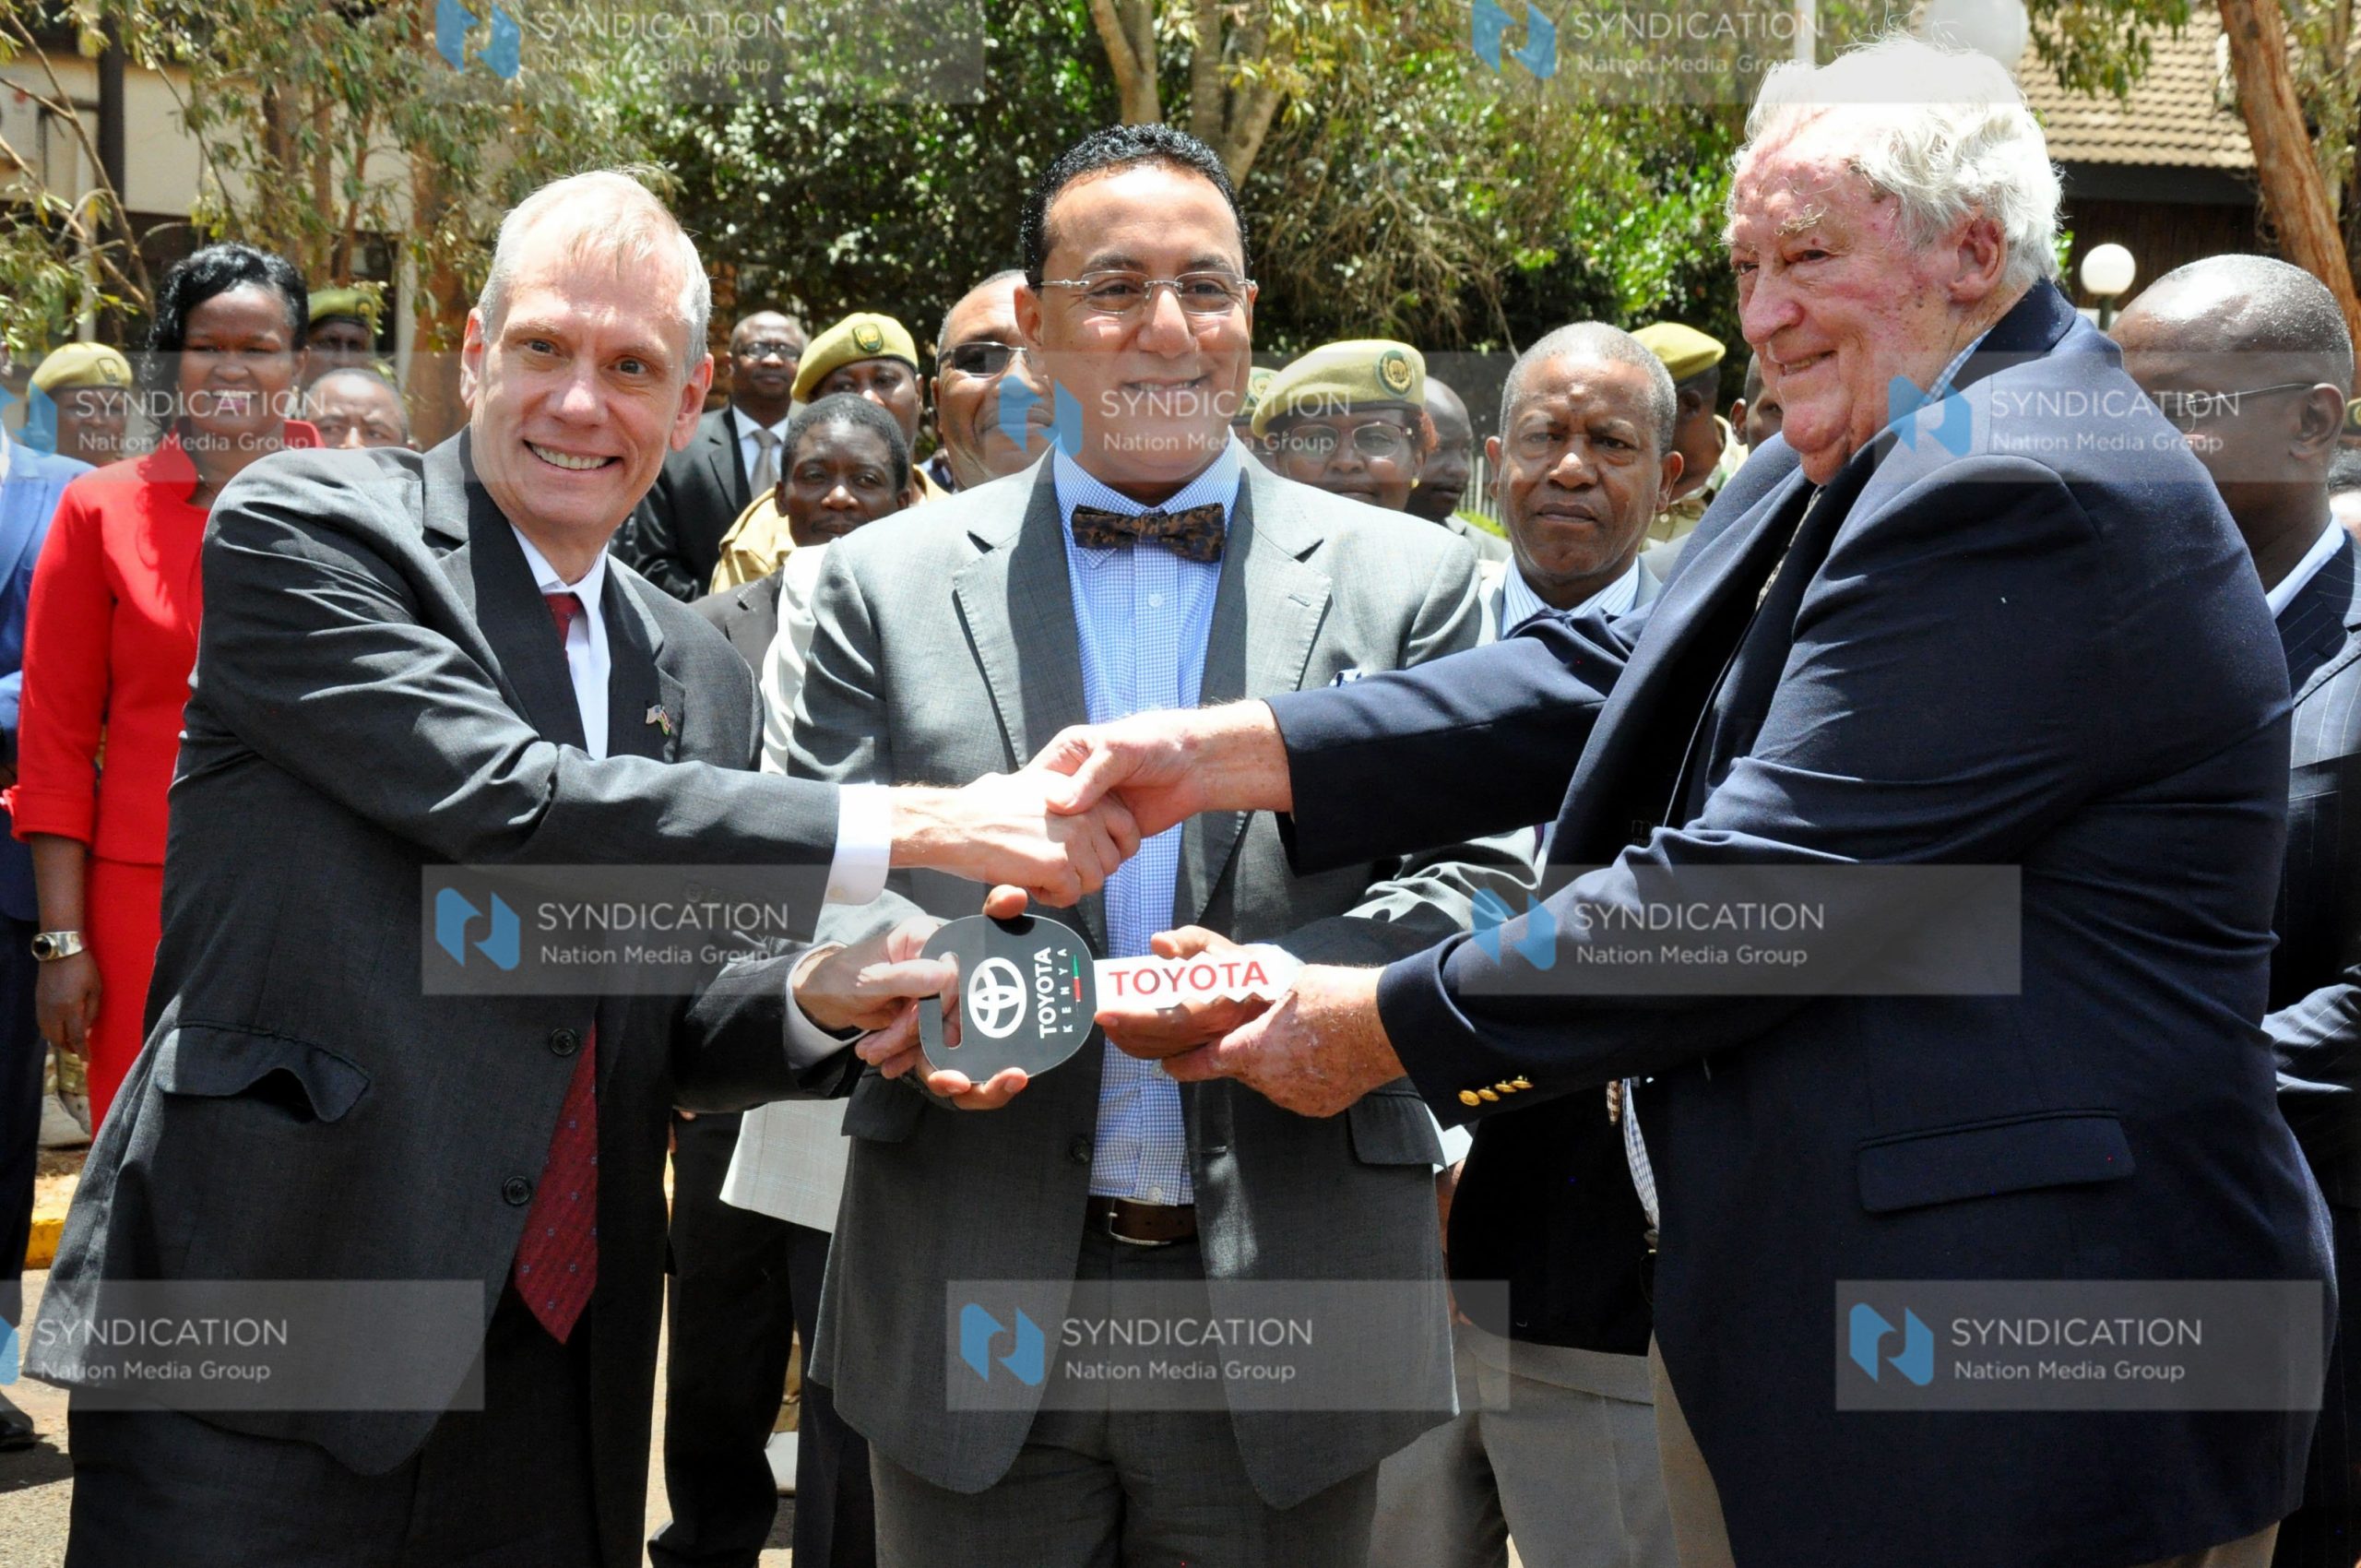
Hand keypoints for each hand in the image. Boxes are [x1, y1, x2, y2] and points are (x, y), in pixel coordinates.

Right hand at [36, 948, 98, 1057]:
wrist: (60, 951)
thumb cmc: (84, 968)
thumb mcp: (96, 989)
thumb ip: (92, 1011)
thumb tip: (87, 1030)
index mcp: (70, 1008)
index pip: (75, 1037)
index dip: (81, 1051)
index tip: (86, 1060)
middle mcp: (53, 1011)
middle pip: (57, 1039)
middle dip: (68, 1048)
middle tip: (79, 1051)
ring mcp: (42, 1007)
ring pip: (47, 1034)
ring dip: (58, 1041)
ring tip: (69, 1043)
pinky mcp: (37, 1002)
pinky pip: (42, 1024)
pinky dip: (50, 1032)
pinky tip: (59, 1030)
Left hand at [852, 885, 1033, 1110]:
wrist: (821, 998)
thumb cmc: (838, 978)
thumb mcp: (866, 981)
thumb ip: (906, 977)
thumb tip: (948, 975)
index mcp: (924, 936)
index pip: (954, 968)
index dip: (953, 995)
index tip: (951, 1025)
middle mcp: (936, 956)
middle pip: (951, 1000)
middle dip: (918, 1031)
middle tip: (881, 1048)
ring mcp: (933, 983)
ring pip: (941, 1022)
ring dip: (909, 1046)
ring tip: (875, 1054)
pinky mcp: (927, 1007)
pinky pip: (931, 1033)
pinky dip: (911, 1052)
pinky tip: (890, 1062)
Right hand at [892, 767, 1139, 906]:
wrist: (955, 823)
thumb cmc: (984, 807)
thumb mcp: (1034, 786)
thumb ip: (1063, 796)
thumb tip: (1069, 803)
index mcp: (1083, 790)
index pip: (1126, 828)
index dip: (1107, 849)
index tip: (1085, 858)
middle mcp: (1085, 811)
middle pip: (1110, 861)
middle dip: (1084, 871)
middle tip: (1051, 869)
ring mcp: (1074, 838)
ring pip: (1093, 881)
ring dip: (1067, 885)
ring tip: (1037, 873)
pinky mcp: (1058, 865)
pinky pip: (1071, 895)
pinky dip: (1051, 896)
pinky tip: (1027, 880)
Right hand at [1033, 702, 1290, 838]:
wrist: (1197, 764)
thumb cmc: (1157, 743)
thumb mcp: (1117, 751)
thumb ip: (1089, 778)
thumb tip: (1057, 806)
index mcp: (1067, 758)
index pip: (1034, 785)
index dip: (1027, 807)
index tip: (1024, 827)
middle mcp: (1075, 785)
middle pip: (1047, 817)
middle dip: (1049, 834)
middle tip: (1047, 849)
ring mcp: (1092, 810)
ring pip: (1067, 839)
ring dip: (1071, 851)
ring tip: (1072, 858)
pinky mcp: (1109, 830)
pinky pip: (1092, 851)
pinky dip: (1092, 860)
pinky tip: (1092, 863)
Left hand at [1096, 923, 1273, 1059]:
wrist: (1258, 989)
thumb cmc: (1228, 963)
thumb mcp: (1211, 943)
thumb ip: (1186, 940)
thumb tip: (1159, 944)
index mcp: (1217, 1003)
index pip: (1171, 1019)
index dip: (1135, 1019)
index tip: (1105, 1011)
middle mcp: (1213, 1031)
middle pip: (1161, 1039)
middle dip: (1125, 1029)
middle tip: (1100, 1013)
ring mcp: (1207, 1046)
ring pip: (1161, 1051)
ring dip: (1129, 1040)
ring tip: (1109, 1021)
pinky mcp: (1199, 1052)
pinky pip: (1166, 1056)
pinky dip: (1141, 1047)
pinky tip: (1125, 1033)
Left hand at [1143, 963, 1402, 1117]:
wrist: (1386, 1026)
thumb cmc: (1335, 997)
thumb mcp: (1282, 983)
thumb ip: (1248, 991)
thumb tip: (1210, 971)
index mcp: (1253, 1049)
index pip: (1204, 1063)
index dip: (1182, 1066)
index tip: (1167, 1066)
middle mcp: (1268, 1081)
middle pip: (1241, 1069)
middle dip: (1245, 1052)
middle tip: (1265, 1031)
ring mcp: (1294, 1097)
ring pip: (1269, 1081)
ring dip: (1274, 1064)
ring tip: (1300, 1039)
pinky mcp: (1317, 1107)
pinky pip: (1295, 1092)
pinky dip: (1299, 1077)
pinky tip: (1318, 1056)